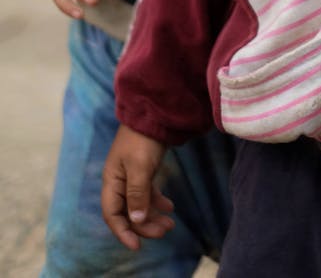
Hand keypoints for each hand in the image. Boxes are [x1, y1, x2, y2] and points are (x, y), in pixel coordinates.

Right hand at [101, 124, 173, 249]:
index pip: (112, 215)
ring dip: (152, 216)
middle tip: (165, 231)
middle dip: (144, 225)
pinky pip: (147, 192)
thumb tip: (135, 220)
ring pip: (139, 204)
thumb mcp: (139, 167)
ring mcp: (130, 175)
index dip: (123, 232)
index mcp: (112, 181)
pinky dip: (157, 201)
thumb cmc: (143, 139)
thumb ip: (137, 193)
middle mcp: (118, 180)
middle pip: (128, 212)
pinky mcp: (142, 169)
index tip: (137, 246)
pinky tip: (170, 207)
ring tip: (170, 224)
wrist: (152, 112)